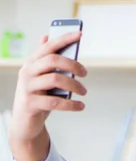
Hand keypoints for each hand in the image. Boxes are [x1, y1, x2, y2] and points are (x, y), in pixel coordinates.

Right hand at [9, 31, 87, 159]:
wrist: (24, 123)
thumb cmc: (37, 98)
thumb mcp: (41, 78)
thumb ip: (46, 61)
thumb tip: (47, 38)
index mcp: (32, 63)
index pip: (49, 46)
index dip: (64, 39)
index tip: (80, 35)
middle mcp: (28, 72)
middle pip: (52, 60)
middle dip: (73, 65)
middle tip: (85, 74)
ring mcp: (28, 88)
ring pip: (55, 79)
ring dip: (74, 85)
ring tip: (84, 92)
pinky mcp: (31, 104)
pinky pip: (55, 102)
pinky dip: (71, 104)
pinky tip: (80, 106)